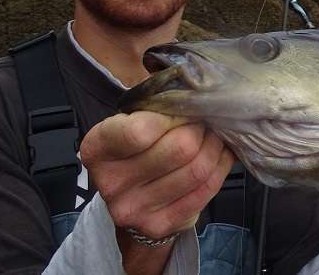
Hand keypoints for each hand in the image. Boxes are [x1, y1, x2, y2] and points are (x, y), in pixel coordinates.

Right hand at [80, 112, 234, 243]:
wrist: (130, 195)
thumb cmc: (136, 146)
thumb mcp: (132, 119)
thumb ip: (155, 106)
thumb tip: (196, 93)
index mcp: (97, 148)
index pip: (139, 131)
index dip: (173, 115)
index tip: (183, 109)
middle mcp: (110, 183)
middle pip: (180, 148)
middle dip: (201, 129)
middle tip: (205, 121)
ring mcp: (134, 209)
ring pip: (197, 169)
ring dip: (215, 147)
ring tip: (214, 136)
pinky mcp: (158, 225)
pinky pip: (205, 190)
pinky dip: (220, 167)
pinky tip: (220, 155)